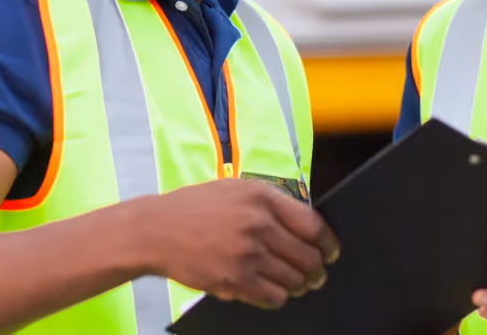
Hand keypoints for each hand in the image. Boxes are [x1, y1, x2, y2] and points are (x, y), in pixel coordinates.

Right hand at [143, 179, 339, 309]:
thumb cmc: (195, 208)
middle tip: (316, 275)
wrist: (155, 230)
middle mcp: (259, 223)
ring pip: (293, 279)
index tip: (331, 252)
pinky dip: (277, 297)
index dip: (328, 243)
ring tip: (295, 284)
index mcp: (263, 197)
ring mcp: (247, 252)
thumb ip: (270, 204)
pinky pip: (272, 296)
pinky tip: (271, 291)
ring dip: (298, 285)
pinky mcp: (234, 279)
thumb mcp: (236, 189)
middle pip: (307, 256)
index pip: (312, 224)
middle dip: (316, 270)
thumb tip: (304, 225)